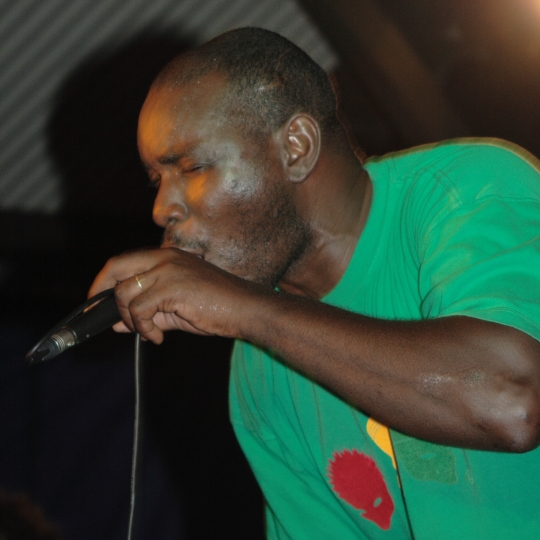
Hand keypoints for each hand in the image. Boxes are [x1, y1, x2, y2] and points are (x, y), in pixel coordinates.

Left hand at [88, 247, 264, 343]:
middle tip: (105, 317)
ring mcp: (169, 270)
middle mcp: (165, 258)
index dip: (105, 280)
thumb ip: (147, 313)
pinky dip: (144, 329)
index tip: (98, 300)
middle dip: (101, 292)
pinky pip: (140, 310)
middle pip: (116, 266)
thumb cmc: (216, 307)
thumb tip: (118, 324)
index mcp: (167, 257)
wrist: (245, 309)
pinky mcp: (173, 287)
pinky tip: (158, 337)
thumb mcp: (176, 309)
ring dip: (130, 319)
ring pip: (125, 293)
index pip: (124, 261)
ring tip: (148, 332)